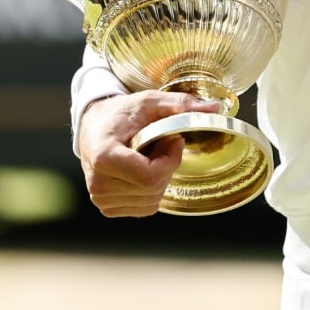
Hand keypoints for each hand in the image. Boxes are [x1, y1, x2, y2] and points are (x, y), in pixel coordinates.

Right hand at [77, 91, 221, 216]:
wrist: (94, 127)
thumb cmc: (122, 114)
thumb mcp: (151, 101)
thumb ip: (181, 104)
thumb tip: (215, 107)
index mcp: (104, 157)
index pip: (151, 176)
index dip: (170, 159)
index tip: (171, 139)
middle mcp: (98, 183)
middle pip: (154, 188)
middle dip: (166, 165)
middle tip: (159, 144)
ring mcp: (101, 199)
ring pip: (153, 199)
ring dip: (159, 177)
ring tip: (147, 155)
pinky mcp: (107, 207)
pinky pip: (146, 206)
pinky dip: (151, 189)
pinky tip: (141, 170)